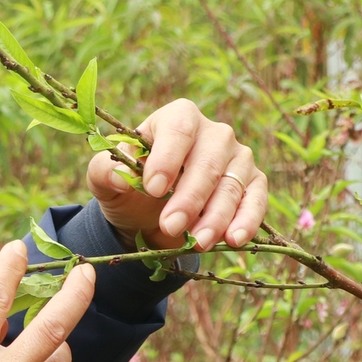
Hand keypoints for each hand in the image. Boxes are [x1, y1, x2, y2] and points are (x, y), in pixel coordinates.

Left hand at [88, 98, 266, 251]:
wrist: (150, 215)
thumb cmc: (131, 187)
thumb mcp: (106, 179)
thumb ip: (105, 171)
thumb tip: (121, 178)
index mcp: (177, 118)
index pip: (178, 129)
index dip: (168, 158)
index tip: (153, 189)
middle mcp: (213, 132)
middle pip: (209, 160)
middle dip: (190, 197)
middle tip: (170, 226)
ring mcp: (237, 157)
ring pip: (232, 184)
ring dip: (216, 216)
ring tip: (198, 243)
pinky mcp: (253, 183)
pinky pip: (256, 199)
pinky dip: (247, 220)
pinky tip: (234, 240)